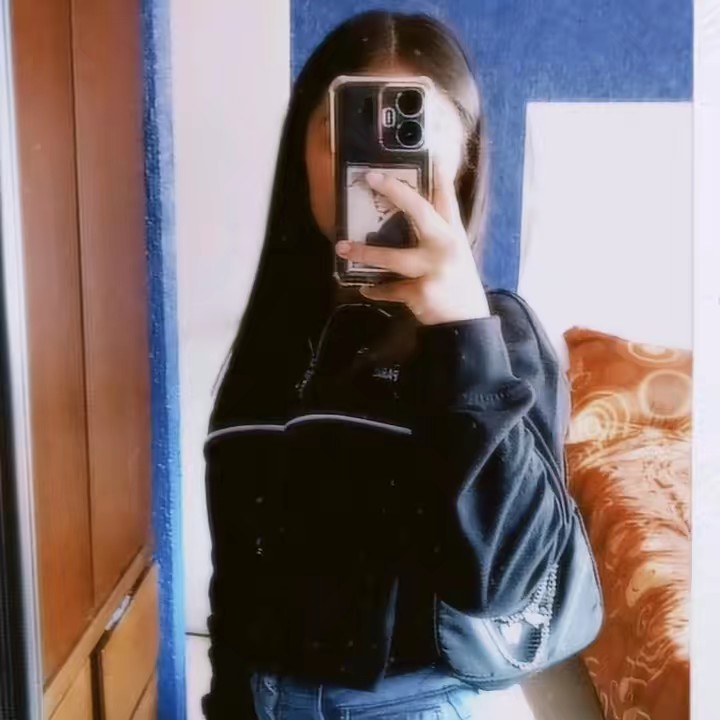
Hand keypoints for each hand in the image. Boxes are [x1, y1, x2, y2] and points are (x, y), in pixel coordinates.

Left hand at [335, 167, 489, 325]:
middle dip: (395, 192)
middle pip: (420, 211)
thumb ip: (437, 233)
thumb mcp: (454, 253)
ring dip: (364, 252)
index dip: (438, 173)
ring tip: (342, 247)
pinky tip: (364, 287)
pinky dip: (376, 289)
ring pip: (393, 257)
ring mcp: (434, 268)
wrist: (466, 322)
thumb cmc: (455, 283)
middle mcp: (445, 245)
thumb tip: (411, 214)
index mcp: (453, 233)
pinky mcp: (422, 292)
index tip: (430, 152)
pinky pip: (390, 288)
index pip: (446, 197)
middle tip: (372, 178)